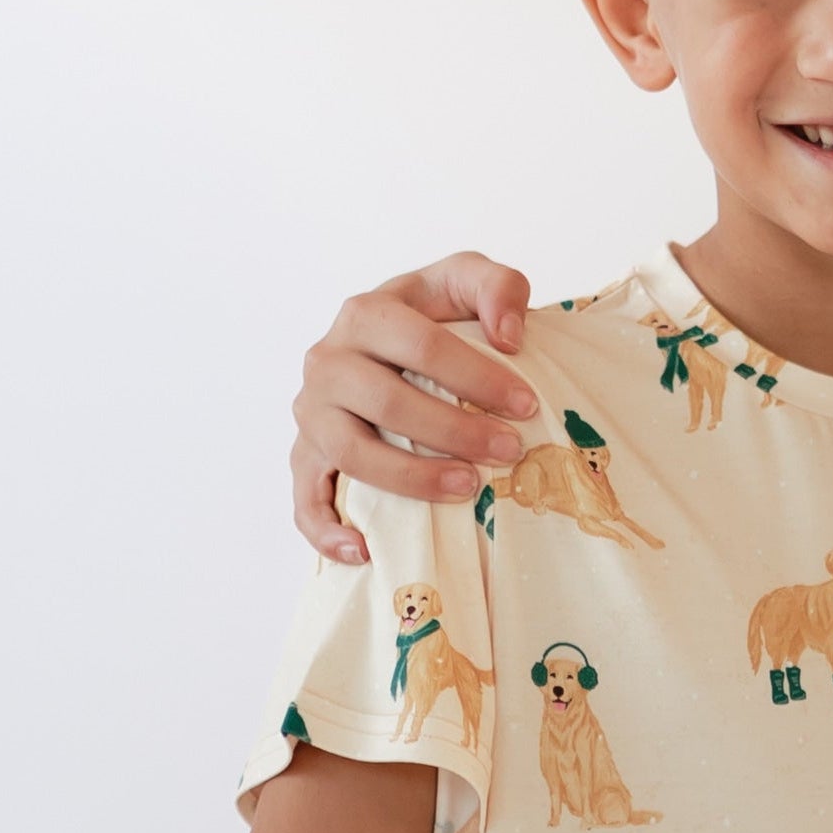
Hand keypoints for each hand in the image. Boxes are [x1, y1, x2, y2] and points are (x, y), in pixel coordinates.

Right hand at [293, 259, 537, 563]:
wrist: (390, 345)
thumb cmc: (435, 317)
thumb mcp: (467, 281)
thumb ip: (497, 285)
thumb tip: (509, 337)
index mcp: (365, 314)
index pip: (420, 345)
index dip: (477, 377)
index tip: (527, 405)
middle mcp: (327, 362)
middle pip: (387, 403)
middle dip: (455, 431)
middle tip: (510, 451)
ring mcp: (312, 414)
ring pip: (351, 454)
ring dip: (412, 479)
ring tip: (469, 488)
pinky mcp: (305, 458)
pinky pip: (305, 501)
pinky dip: (327, 531)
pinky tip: (364, 551)